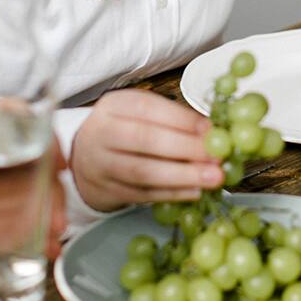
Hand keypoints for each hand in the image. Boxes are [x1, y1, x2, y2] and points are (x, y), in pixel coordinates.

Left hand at [0, 109, 67, 264]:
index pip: (12, 113)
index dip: (43, 137)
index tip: (57, 168)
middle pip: (25, 154)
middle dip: (49, 189)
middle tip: (55, 226)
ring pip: (16, 181)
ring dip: (38, 210)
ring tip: (49, 245)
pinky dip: (15, 225)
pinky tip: (25, 252)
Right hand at [70, 89, 223, 211]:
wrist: (84, 158)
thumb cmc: (124, 131)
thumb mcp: (139, 114)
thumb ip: (171, 120)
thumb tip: (213, 133)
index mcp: (114, 106)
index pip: (147, 109)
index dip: (181, 120)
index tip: (210, 130)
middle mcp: (101, 132)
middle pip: (144, 140)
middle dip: (185, 149)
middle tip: (216, 158)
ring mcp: (100, 164)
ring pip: (142, 172)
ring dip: (182, 176)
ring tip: (212, 178)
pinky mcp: (106, 190)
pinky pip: (141, 194)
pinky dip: (170, 194)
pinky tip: (194, 192)